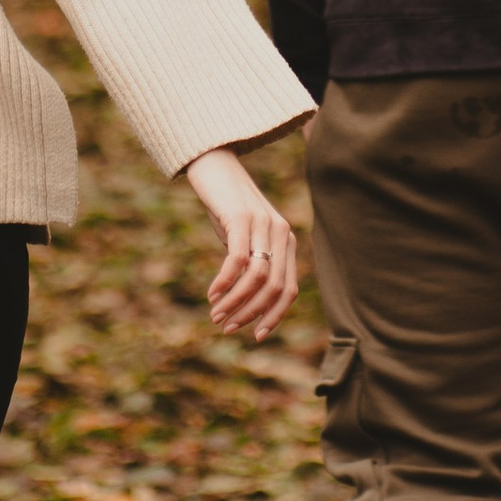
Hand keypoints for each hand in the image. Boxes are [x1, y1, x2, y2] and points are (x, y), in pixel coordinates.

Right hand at [182, 147, 300, 339]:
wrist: (214, 165)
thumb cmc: (227, 206)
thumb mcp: (244, 238)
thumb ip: (252, 263)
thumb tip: (246, 302)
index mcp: (287, 242)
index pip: (289, 290)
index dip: (273, 316)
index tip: (255, 335)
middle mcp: (281, 233)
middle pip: (273, 288)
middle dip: (250, 313)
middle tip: (227, 327)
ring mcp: (263, 224)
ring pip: (257, 277)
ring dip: (235, 302)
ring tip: (216, 316)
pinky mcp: (242, 217)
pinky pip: (238, 259)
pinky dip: (225, 282)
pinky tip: (212, 294)